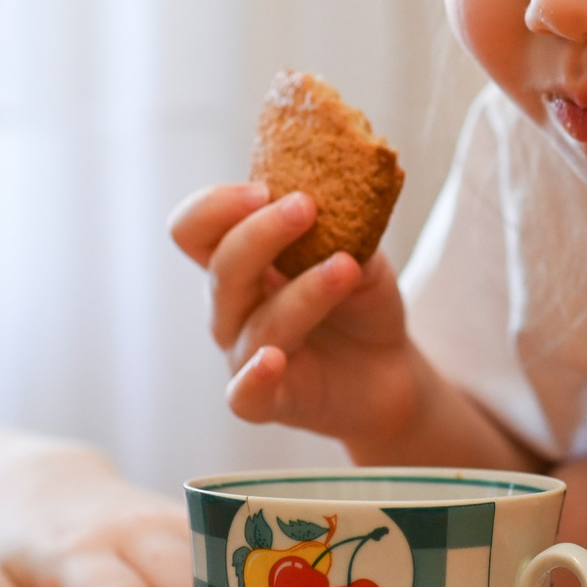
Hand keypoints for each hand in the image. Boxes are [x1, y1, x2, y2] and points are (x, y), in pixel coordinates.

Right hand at [166, 182, 424, 450]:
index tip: (266, 188)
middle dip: (261, 232)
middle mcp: (232, 307)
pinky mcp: (269, 399)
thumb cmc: (359, 302)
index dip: (217, 205)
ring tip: (346, 266)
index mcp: (241, 263)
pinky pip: (245, 394)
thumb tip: (336, 187)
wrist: (389, 369)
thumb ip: (340, 223)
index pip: (196, 229)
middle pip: (221, 266)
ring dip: (302, 289)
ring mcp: (245, 354)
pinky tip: (275, 358)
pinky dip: (255, 376)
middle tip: (306, 207)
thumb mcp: (356, 250)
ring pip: (254, 321)